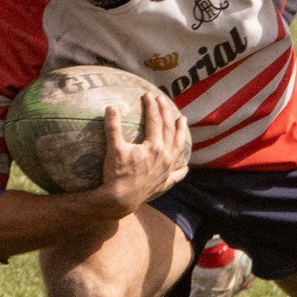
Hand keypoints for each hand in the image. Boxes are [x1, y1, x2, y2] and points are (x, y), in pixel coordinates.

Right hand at [94, 94, 189, 212]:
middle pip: (169, 130)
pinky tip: (186, 167)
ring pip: (178, 148)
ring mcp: (167, 170)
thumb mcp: (114, 149)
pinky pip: (176, 175)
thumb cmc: (116, 174)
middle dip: (166, 113)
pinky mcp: (164, 183)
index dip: (151, 106)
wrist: (119, 201)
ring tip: (183, 121)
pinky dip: (182, 170)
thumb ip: (113, 127)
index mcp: (154, 146)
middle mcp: (165, 156)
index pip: (155, 121)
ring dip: (181, 133)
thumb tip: (111, 107)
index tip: (148, 95)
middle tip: (162, 100)